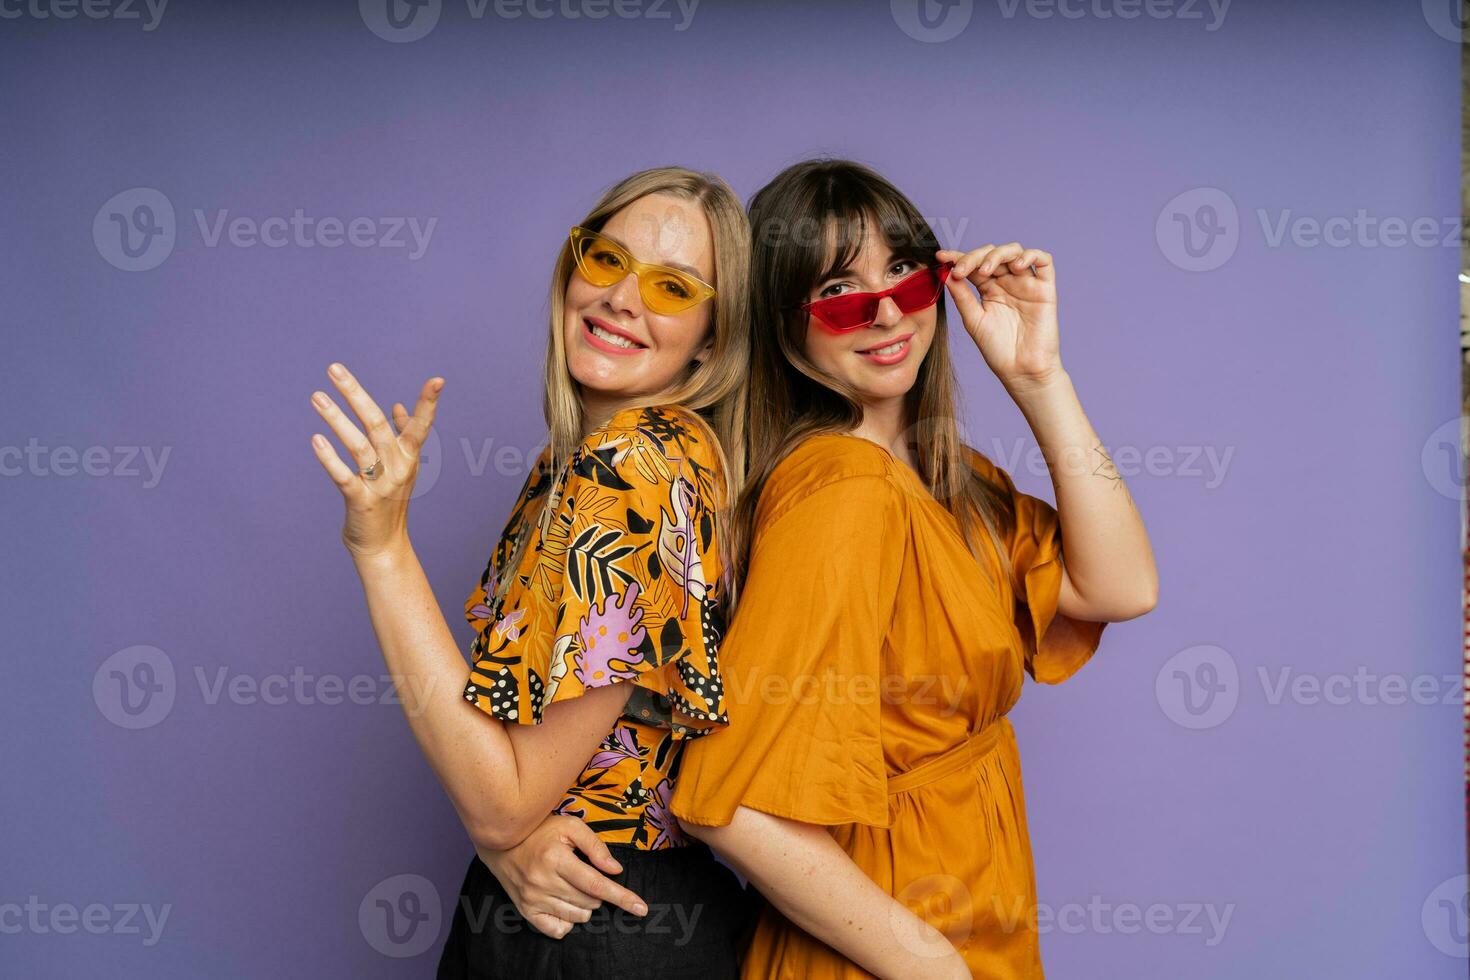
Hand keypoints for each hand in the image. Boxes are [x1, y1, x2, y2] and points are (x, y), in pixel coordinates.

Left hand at [309, 362, 442, 560]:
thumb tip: (397, 406)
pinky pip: (343, 476)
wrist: (384, 547)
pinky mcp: (361, 502)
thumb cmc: (390, 504)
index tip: (437, 380)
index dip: (428, 403)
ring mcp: (380, 485)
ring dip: (336, 419)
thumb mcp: (403, 469)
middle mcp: (398, 468)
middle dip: (355, 394)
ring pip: (358, 445)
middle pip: (376, 424)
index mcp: (409, 457)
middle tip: (334, 369)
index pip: (421, 425)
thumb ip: (402, 436)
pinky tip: (315, 440)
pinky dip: (329, 459)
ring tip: (316, 397)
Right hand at [475, 814, 647, 939]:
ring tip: (574, 886)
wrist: (502, 842)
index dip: (622, 897)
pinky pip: (557, 930)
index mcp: (556, 859)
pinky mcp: (525, 911)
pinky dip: (568, 921)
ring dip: (585, 906)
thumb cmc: (541, 831)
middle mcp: (543, 882)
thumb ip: (595, 846)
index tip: (641, 908)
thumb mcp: (570, 826)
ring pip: (577, 916)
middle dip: (598, 893)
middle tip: (585, 875)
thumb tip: (615, 870)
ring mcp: (533, 899)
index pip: (597, 884)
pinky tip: (564, 903)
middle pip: (589, 901)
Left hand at [937, 243, 1063, 392]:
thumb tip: (946, 273)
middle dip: (975, 257)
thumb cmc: (998, 350)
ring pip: (1016, 251)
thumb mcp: (974, 320)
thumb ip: (962, 296)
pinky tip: (1016, 267)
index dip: (958, 257)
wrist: (1021, 370)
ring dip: (999, 254)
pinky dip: (1031, 256)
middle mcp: (1007, 282)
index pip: (974, 265)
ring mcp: (1026, 283)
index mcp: (989, 289)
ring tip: (986, 270)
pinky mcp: (1045, 289)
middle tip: (962, 270)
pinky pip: (1044, 261)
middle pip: (992, 254)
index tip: (941, 256)